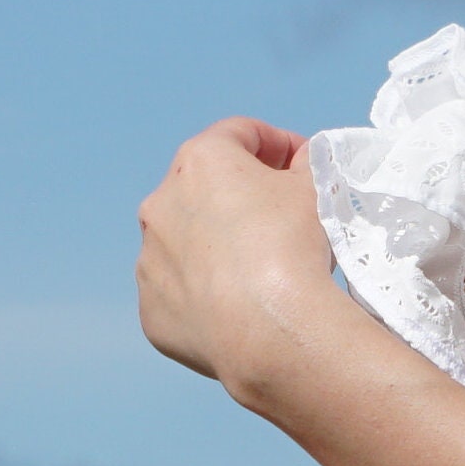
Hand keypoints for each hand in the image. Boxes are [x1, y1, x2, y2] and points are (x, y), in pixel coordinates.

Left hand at [137, 119, 339, 392]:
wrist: (270, 331)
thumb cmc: (292, 248)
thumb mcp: (314, 188)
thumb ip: (305, 163)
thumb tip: (299, 163)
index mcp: (199, 162)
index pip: (241, 135)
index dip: (278, 145)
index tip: (301, 165)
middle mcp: (160, 204)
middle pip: (205, 188)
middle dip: (240, 196)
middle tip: (279, 218)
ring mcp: (150, 259)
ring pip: (185, 243)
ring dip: (216, 247)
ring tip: (257, 271)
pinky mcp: (151, 309)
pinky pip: (179, 292)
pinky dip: (203, 293)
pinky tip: (236, 307)